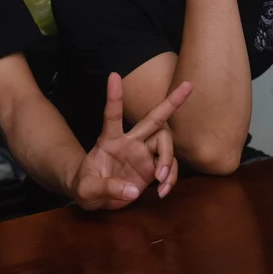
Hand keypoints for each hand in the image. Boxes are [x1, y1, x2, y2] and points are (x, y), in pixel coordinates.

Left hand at [72, 73, 192, 209]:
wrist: (94, 198)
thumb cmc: (85, 187)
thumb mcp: (87, 190)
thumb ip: (107, 188)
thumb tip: (132, 191)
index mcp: (109, 141)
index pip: (112, 116)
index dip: (114, 97)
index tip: (113, 75)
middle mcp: (130, 142)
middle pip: (153, 119)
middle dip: (171, 102)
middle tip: (188, 85)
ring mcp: (143, 154)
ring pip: (165, 143)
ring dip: (168, 160)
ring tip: (161, 180)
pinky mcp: (151, 168)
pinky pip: (169, 168)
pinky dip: (170, 179)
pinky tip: (162, 191)